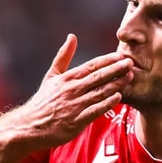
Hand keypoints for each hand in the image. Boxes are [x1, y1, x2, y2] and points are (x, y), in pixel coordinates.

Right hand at [19, 33, 133, 148]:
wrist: (30, 126)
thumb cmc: (43, 101)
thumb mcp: (51, 76)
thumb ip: (63, 56)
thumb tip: (72, 36)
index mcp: (67, 78)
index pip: (91, 66)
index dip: (108, 60)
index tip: (121, 56)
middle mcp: (72, 90)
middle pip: (98, 77)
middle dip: (116, 69)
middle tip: (131, 63)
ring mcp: (75, 105)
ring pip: (100, 92)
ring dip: (116, 84)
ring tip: (130, 77)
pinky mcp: (77, 121)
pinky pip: (95, 110)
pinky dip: (107, 103)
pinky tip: (118, 97)